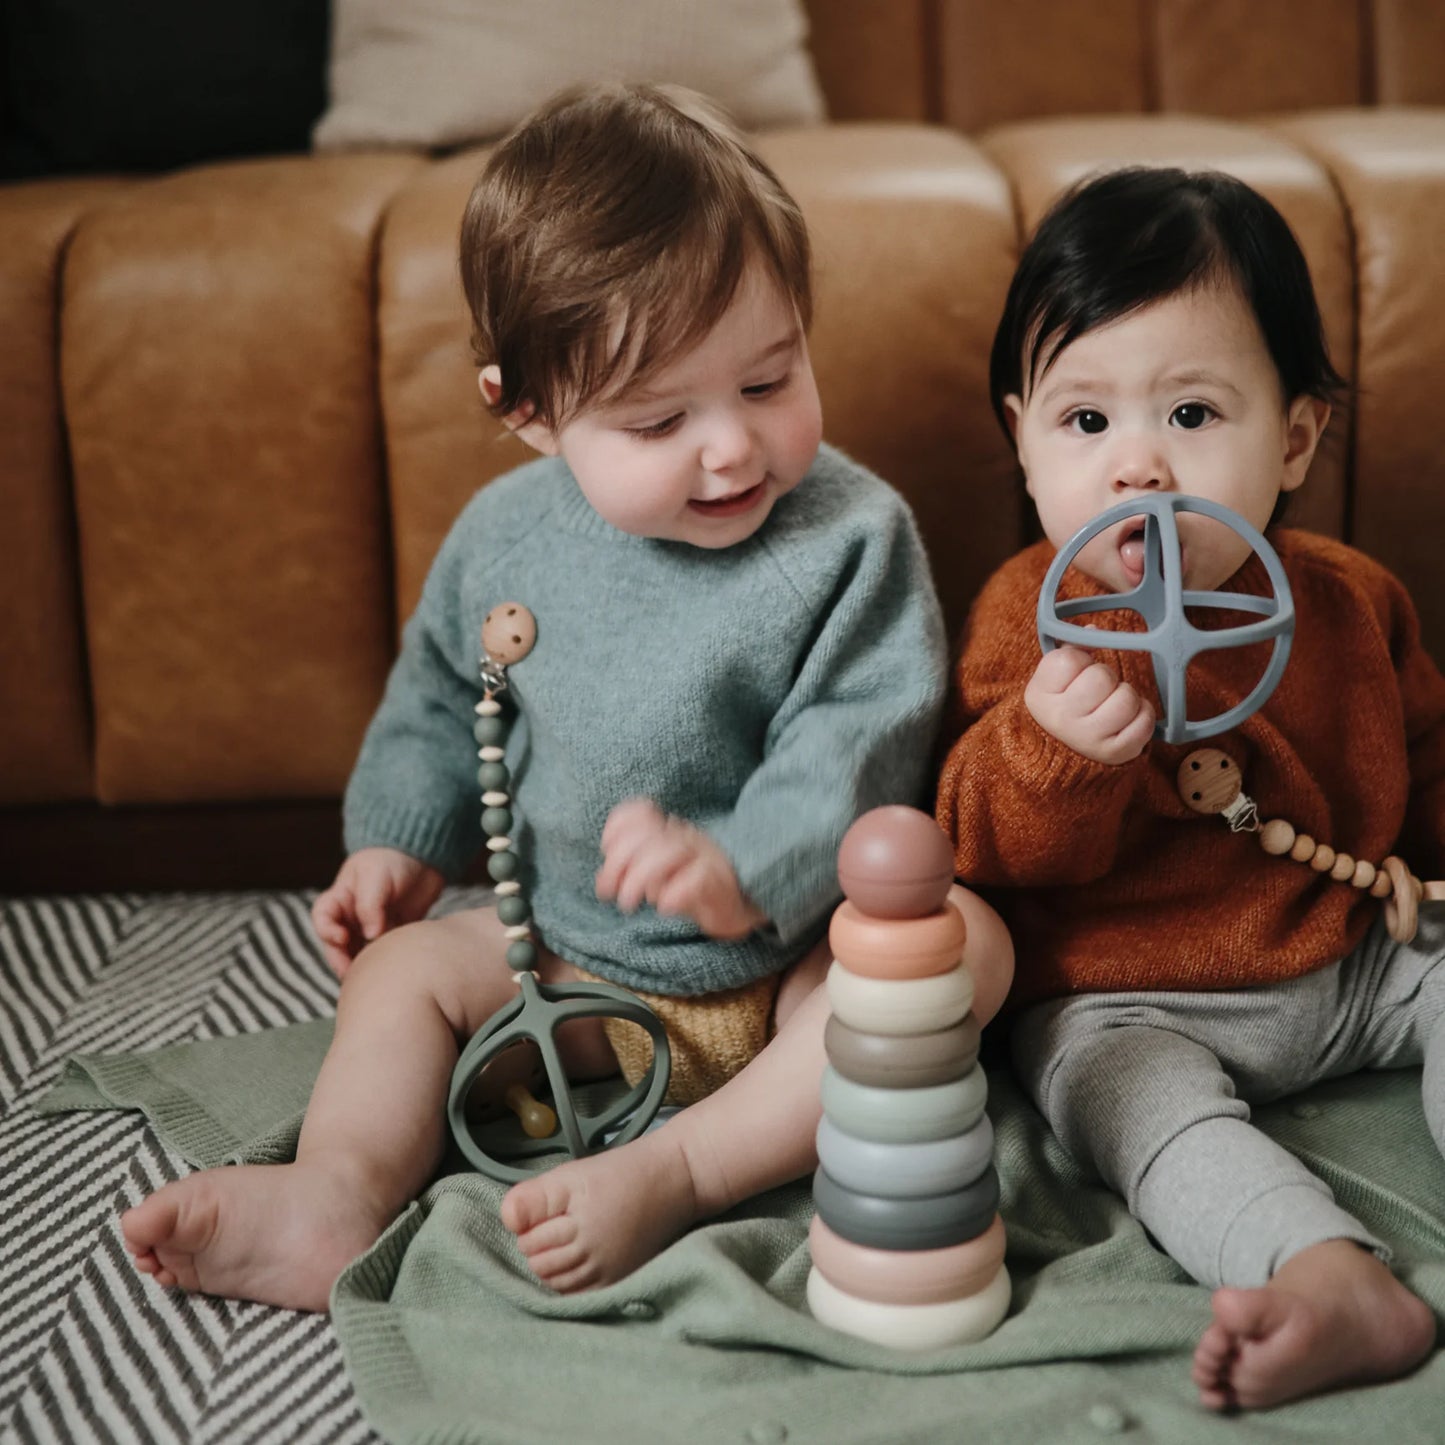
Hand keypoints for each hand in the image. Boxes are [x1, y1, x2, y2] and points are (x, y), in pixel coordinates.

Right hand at [310, 847, 445, 976]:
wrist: (423, 857)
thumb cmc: (393, 860)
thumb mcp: (377, 876)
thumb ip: (370, 905)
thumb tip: (370, 935)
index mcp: (341, 897)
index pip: (322, 917)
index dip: (326, 931)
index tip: (342, 938)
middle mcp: (352, 915)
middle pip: (337, 943)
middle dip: (340, 959)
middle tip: (350, 974)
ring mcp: (371, 926)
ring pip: (358, 952)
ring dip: (361, 965)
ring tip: (370, 978)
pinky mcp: (391, 934)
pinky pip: (382, 953)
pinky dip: (383, 963)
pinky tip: (391, 970)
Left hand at [595, 797, 764, 939]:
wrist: (741, 905)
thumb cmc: (694, 888)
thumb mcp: (661, 875)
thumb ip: (633, 872)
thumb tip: (603, 882)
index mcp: (671, 831)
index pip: (640, 812)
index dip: (616, 827)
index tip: (606, 852)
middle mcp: (687, 838)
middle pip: (647, 835)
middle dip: (619, 863)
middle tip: (610, 893)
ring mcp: (705, 857)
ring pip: (669, 853)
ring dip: (640, 879)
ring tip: (629, 904)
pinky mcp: (720, 883)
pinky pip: (695, 879)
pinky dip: (674, 893)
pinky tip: (664, 907)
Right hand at [1025, 644, 1154, 765]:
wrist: (1060, 752)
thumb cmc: (1062, 703)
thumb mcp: (1052, 678)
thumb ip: (1071, 650)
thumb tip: (1095, 631)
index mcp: (1040, 696)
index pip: (1070, 659)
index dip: (1079, 661)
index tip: (1074, 676)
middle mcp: (1061, 719)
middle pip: (1102, 677)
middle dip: (1106, 678)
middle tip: (1098, 691)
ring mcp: (1088, 739)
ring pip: (1126, 698)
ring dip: (1126, 696)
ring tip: (1112, 704)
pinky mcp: (1115, 752)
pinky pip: (1144, 721)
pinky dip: (1141, 714)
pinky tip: (1126, 718)